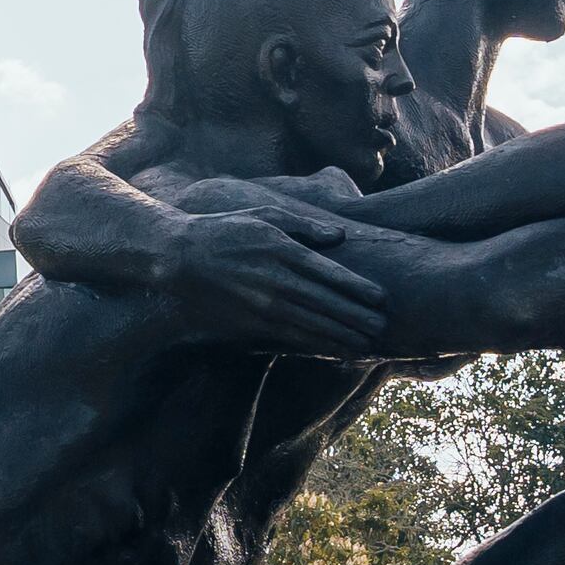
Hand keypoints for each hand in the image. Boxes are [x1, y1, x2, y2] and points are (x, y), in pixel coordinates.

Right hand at [152, 205, 382, 358]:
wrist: (180, 256)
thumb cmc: (226, 230)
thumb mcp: (265, 215)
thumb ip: (304, 226)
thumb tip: (339, 237)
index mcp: (282, 250)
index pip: (329, 273)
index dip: (358, 288)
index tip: (382, 298)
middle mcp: (276, 280)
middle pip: (326, 303)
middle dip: (357, 317)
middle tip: (383, 327)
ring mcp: (263, 304)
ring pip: (311, 324)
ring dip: (341, 335)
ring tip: (366, 343)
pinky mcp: (251, 321)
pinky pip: (290, 336)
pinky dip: (315, 343)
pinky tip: (333, 349)